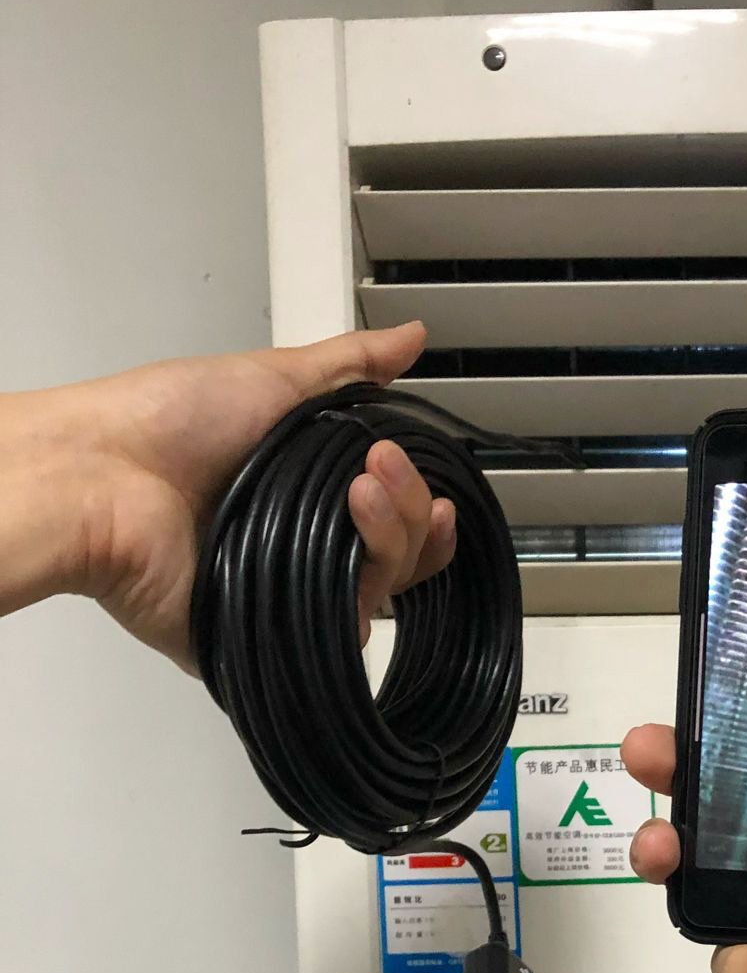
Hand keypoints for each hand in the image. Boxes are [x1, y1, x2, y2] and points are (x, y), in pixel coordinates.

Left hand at [0, 322, 451, 668]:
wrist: (101, 477)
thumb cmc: (170, 421)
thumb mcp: (273, 377)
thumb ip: (350, 364)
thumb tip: (413, 335)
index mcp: (309, 496)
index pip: (393, 514)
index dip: (419, 500)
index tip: (419, 468)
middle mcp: (305, 549)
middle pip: (402, 555)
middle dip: (411, 508)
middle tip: (381, 465)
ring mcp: (290, 595)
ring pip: (384, 591)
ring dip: (392, 535)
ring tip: (359, 492)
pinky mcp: (269, 637)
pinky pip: (342, 637)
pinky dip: (358, 598)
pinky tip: (350, 553)